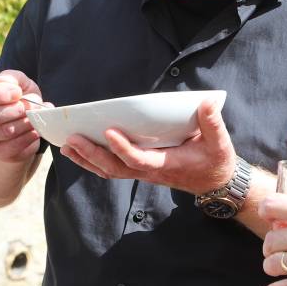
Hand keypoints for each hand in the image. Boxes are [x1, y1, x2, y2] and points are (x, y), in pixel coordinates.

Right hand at [0, 70, 49, 163]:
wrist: (23, 115)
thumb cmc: (16, 95)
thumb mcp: (16, 81)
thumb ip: (12, 78)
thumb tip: (10, 85)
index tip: (17, 92)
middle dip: (14, 111)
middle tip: (30, 106)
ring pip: (1, 133)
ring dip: (23, 124)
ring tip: (35, 117)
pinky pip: (10, 149)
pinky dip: (26, 139)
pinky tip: (35, 131)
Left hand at [61, 100, 235, 194]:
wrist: (214, 181)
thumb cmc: (215, 160)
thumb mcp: (219, 142)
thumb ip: (212, 123)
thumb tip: (207, 103)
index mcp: (166, 165)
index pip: (139, 159)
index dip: (122, 148)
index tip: (108, 131)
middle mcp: (150, 171)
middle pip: (114, 168)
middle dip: (92, 154)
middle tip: (72, 139)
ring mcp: (142, 172)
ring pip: (109, 170)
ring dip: (87, 159)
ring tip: (67, 145)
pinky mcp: (139, 169)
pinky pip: (112, 168)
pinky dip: (93, 161)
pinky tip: (79, 151)